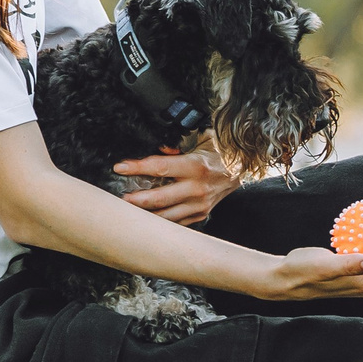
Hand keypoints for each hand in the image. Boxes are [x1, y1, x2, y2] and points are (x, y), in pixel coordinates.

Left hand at [111, 148, 241, 224]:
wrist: (242, 168)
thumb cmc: (219, 151)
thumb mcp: (201, 138)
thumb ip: (178, 143)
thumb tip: (158, 148)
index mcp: (196, 166)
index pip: (160, 167)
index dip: (137, 168)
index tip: (120, 167)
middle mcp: (198, 188)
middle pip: (160, 198)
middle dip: (136, 200)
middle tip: (120, 199)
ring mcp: (199, 205)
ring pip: (166, 216)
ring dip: (145, 215)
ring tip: (128, 212)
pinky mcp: (200, 214)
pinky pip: (176, 223)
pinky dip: (160, 221)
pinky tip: (147, 218)